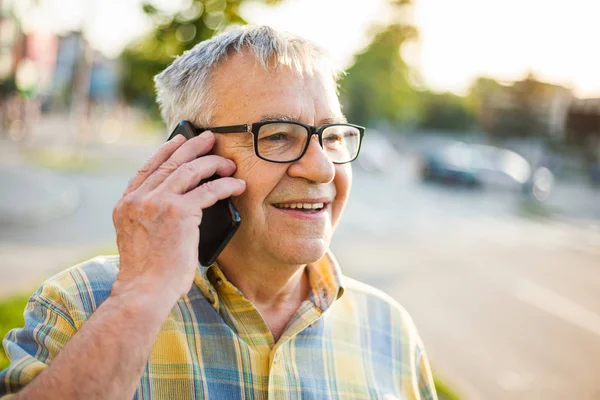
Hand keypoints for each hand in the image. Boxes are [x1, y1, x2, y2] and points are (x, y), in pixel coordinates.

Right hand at [111, 131, 245, 299]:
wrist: (144, 292)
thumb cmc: (147, 274)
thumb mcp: (138, 238)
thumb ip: (149, 217)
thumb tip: (178, 202)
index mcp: (126, 204)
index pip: (148, 168)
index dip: (166, 150)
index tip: (180, 139)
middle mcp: (139, 199)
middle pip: (170, 162)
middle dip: (193, 146)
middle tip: (209, 138)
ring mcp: (157, 203)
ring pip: (190, 170)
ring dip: (213, 163)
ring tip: (229, 163)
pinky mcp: (179, 212)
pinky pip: (208, 190)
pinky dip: (226, 185)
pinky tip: (237, 184)